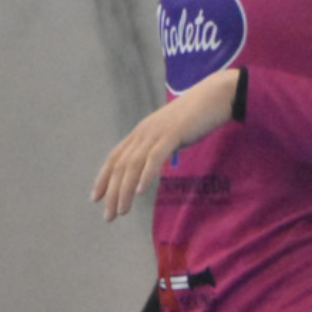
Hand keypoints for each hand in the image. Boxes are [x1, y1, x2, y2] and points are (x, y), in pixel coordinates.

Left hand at [91, 69, 238, 221]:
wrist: (215, 96)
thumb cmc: (195, 117)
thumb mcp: (170, 133)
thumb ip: (158, 148)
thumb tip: (151, 166)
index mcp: (141, 132)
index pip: (115, 157)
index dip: (103, 178)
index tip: (96, 198)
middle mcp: (144, 132)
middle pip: (120, 165)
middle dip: (112, 192)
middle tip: (109, 216)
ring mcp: (157, 133)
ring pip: (133, 164)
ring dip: (125, 190)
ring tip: (122, 211)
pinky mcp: (173, 134)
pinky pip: (155, 156)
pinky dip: (146, 174)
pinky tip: (140, 191)